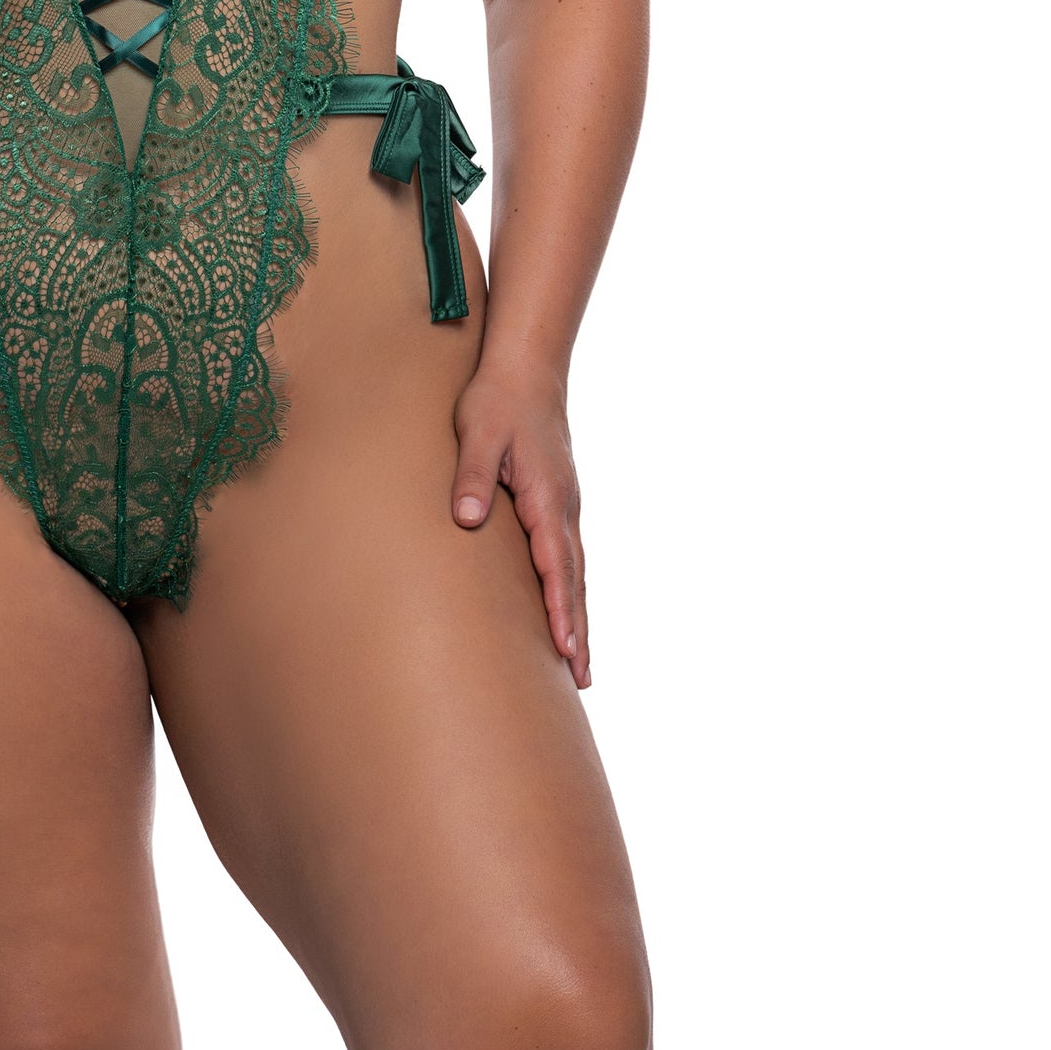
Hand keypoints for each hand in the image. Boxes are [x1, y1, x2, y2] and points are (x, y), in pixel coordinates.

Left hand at [450, 354, 589, 687]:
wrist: (525, 370)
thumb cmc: (497, 401)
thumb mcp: (477, 433)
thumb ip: (473, 477)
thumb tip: (466, 521)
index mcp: (546, 496)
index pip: (556, 564)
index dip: (560, 608)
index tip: (566, 648)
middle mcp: (563, 508)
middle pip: (574, 579)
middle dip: (579, 629)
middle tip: (584, 679)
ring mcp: (564, 507)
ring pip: (575, 572)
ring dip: (578, 616)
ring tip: (581, 665)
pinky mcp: (556, 503)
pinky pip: (567, 557)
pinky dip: (570, 591)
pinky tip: (565, 612)